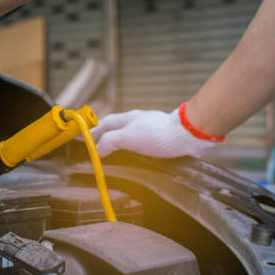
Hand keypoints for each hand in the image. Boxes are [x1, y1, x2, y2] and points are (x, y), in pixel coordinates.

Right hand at [91, 108, 217, 157]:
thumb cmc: (156, 135)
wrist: (187, 135)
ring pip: (131, 134)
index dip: (95, 131)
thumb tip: (98, 149)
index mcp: (128, 118)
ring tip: (117, 155)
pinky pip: (144, 142)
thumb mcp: (126, 137)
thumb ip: (109, 141)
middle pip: (118, 127)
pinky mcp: (163, 136)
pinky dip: (135, 148)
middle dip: (107, 136)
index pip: (106, 123)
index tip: (86, 141)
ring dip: (122, 143)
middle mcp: (139, 120)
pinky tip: (138, 156)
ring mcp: (152, 127)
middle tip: (100, 149)